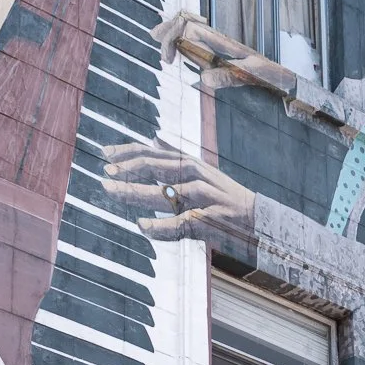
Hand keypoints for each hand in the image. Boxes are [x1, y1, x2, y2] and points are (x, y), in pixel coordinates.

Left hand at [102, 144, 255, 242]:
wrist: (260, 219)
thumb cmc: (225, 197)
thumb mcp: (203, 170)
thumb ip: (176, 155)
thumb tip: (154, 137)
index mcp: (191, 163)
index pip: (155, 153)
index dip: (128, 152)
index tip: (104, 154)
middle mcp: (195, 176)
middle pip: (157, 167)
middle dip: (128, 169)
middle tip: (105, 173)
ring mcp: (202, 198)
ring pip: (164, 192)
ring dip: (135, 192)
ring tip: (110, 191)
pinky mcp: (209, 221)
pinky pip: (180, 223)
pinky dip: (160, 226)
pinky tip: (142, 226)